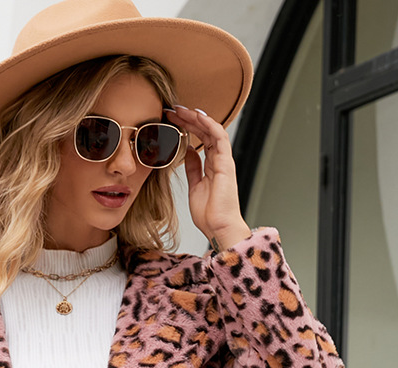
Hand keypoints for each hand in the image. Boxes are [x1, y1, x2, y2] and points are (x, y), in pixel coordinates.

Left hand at [166, 105, 250, 249]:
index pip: (201, 139)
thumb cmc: (209, 214)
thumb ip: (193, 168)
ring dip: (196, 118)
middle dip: (188, 118)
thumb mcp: (194, 187)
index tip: (171, 120)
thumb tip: (188, 152)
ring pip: (212, 130)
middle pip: (205, 131)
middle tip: (172, 109)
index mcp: (212, 166)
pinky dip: (209, 124)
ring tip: (180, 110)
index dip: (187, 127)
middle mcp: (219, 160)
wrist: (218, 228)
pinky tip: (196, 116)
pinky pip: (219, 137)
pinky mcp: (226, 163)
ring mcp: (224, 160)